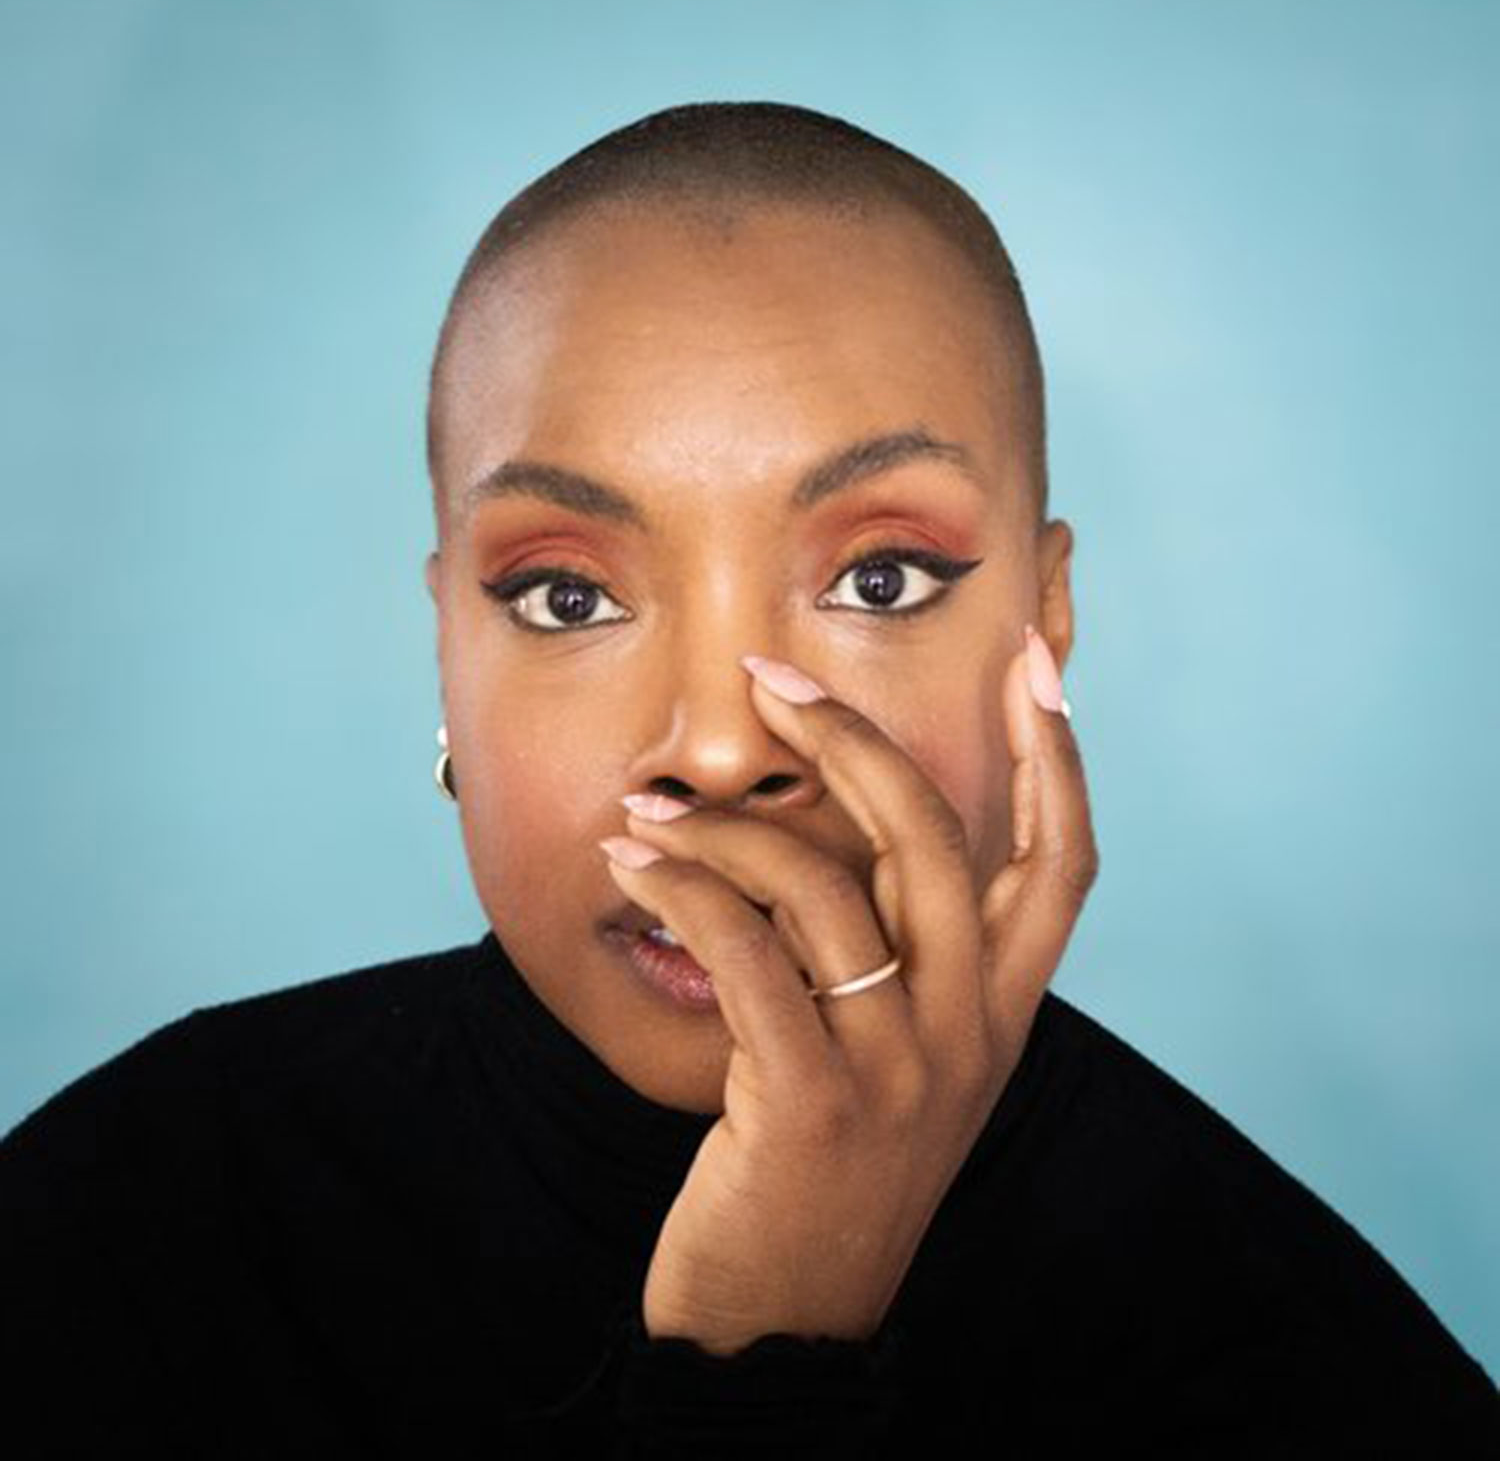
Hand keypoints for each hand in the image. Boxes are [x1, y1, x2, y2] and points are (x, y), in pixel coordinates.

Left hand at [598, 625, 1098, 1355]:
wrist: (786, 1327)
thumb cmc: (828, 1171)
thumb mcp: (901, 1066)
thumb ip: (906, 961)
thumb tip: (856, 834)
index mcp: (1001, 1016)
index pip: (1062, 865)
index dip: (1059, 759)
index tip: (1033, 665)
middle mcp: (967, 1033)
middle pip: (931, 839)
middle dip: (854, 738)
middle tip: (774, 680)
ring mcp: (896, 1070)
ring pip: (818, 887)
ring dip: (720, 830)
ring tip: (645, 815)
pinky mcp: (810, 1102)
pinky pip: (744, 954)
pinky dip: (681, 890)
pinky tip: (629, 867)